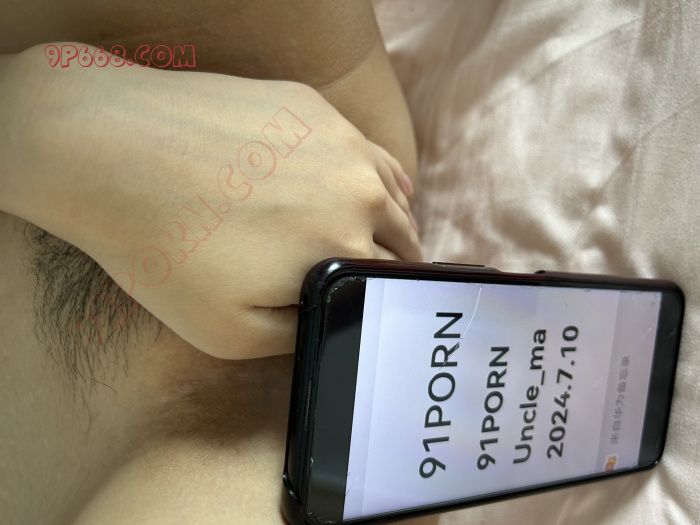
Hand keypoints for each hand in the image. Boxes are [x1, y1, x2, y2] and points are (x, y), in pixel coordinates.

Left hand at [0, 43, 421, 358]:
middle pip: (403, 232)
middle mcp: (359, 190)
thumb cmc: (166, 251)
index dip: (389, 296)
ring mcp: (337, 138)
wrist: (112, 153)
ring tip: (378, 229)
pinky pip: (361, 146)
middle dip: (397, 256)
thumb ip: (302, 333)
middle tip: (378, 270)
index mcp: (347, 248)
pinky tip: (357, 182)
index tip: (383, 300)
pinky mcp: (310, 106)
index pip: (395, 280)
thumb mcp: (231, 333)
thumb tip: (337, 322)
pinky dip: (369, 171)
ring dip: (391, 213)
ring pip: (390, 186)